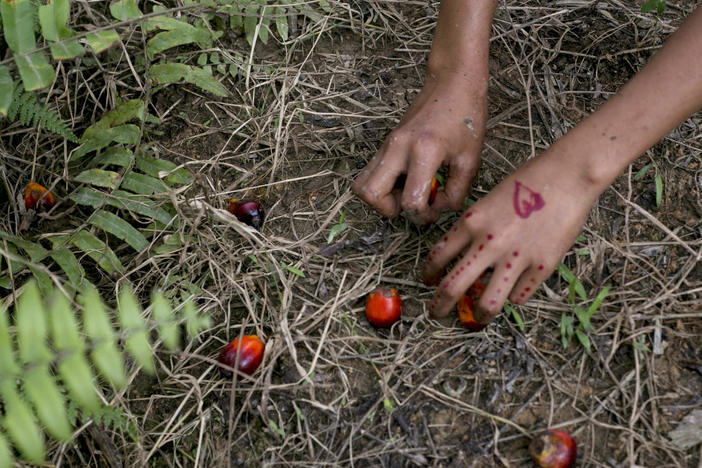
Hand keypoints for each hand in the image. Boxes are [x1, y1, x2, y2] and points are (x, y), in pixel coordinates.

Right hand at [351, 71, 486, 224]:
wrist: (451, 82)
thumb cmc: (466, 117)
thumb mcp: (470, 160)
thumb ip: (456, 192)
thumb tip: (440, 209)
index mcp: (424, 152)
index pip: (410, 201)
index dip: (423, 217)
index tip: (435, 211)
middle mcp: (398, 148)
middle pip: (370, 194)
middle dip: (389, 209)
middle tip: (411, 203)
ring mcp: (387, 145)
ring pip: (361, 184)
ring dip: (380, 197)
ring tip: (405, 192)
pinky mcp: (385, 144)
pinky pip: (370, 172)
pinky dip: (382, 185)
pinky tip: (406, 179)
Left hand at [422, 152, 597, 322]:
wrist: (567, 176)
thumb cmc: (528, 183)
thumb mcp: (488, 201)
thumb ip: (474, 230)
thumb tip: (465, 260)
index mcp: (470, 222)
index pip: (437, 257)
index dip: (428, 274)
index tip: (428, 281)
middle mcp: (488, 243)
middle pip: (452, 287)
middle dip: (439, 306)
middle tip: (435, 314)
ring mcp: (515, 258)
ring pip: (486, 304)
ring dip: (479, 316)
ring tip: (478, 319)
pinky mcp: (542, 267)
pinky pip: (520, 296)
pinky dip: (514, 297)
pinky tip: (515, 292)